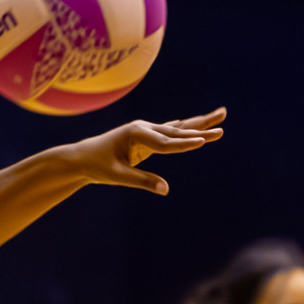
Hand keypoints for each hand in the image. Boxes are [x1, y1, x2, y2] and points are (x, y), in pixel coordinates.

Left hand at [55, 107, 225, 194]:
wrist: (81, 157)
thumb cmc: (96, 166)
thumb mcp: (117, 176)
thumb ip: (142, 181)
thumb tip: (165, 189)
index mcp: (135, 134)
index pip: (165, 143)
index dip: (184, 144)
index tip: (203, 142)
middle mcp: (143, 128)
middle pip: (177, 131)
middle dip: (200, 130)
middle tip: (222, 129)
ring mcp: (146, 130)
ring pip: (178, 127)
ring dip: (200, 123)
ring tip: (222, 114)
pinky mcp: (147, 137)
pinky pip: (171, 132)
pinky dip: (187, 128)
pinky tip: (199, 124)